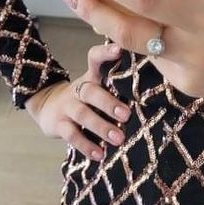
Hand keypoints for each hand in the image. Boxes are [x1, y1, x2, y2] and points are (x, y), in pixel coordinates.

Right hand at [24, 42, 130, 159]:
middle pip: (91, 91)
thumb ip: (116, 86)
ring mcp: (67, 106)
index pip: (95, 58)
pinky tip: (99, 154)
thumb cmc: (86, 99)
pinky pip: (71, 135)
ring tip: (118, 139)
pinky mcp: (58, 124)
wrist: (47, 106)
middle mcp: (79, 89)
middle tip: (126, 115)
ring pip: (82, 114)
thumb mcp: (97, 86)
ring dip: (101, 127)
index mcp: (92, 77)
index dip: (105, 52)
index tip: (119, 49)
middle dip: (108, 103)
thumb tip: (156, 93)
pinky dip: (85, 145)